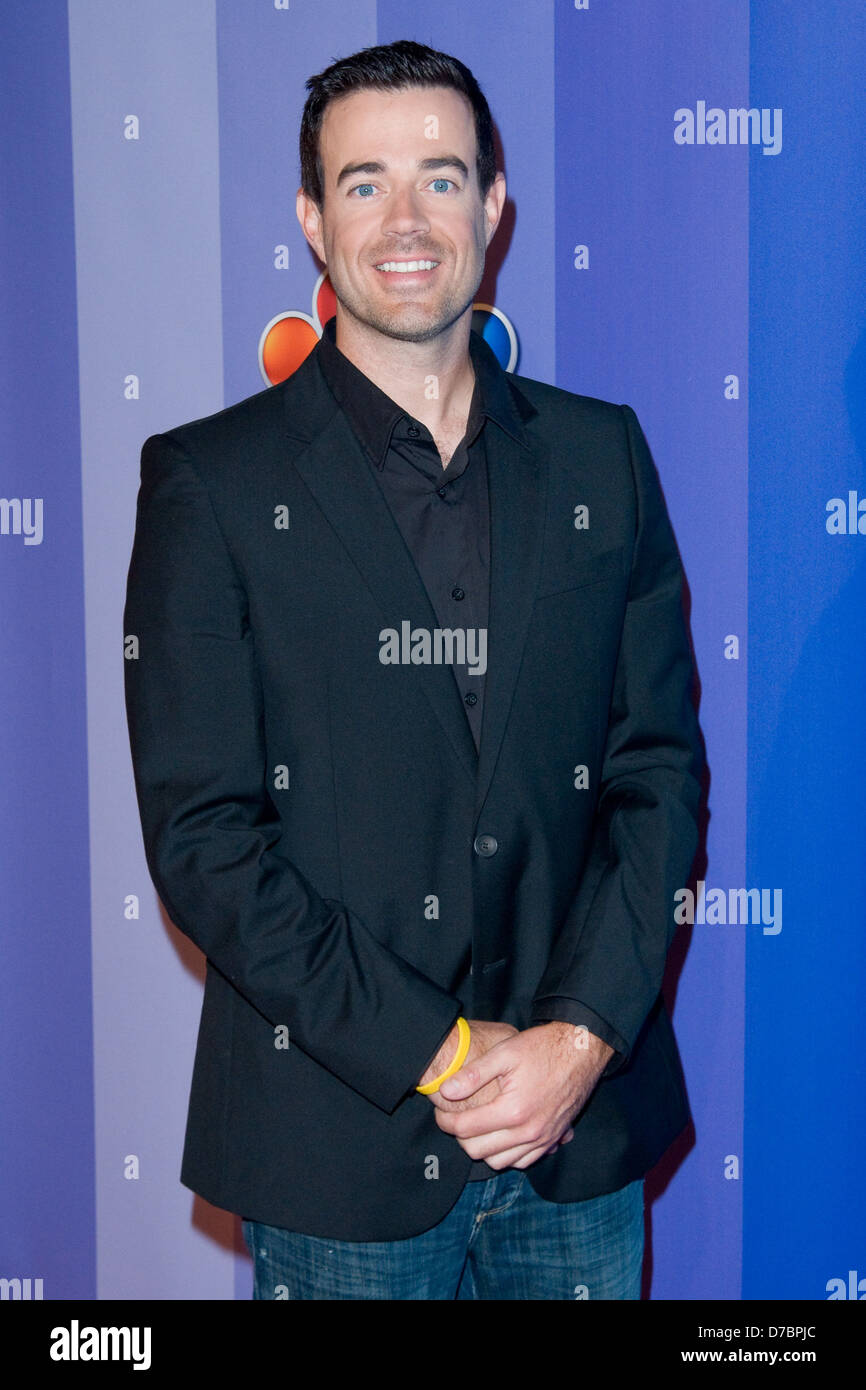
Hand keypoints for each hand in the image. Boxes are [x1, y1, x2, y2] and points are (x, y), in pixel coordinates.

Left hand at [433, 1023, 613, 1169]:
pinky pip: (523, 1161)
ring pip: (500, 1162)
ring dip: (483, 1148)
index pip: (466, 1128)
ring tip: (476, 1126)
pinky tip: (501, 1134)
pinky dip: (507, 1154)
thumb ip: (473, 1074)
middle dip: (460, 1137)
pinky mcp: (553, 1139)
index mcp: (513, 1110)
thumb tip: (446, 1091)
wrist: (581, 1051)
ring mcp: (543, 1139)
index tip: (440, 1111)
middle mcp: (529, 1132)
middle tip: (455, 1118)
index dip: (445, 1121)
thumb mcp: (504, 1052)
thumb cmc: (542, 1048)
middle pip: (479, 1151)